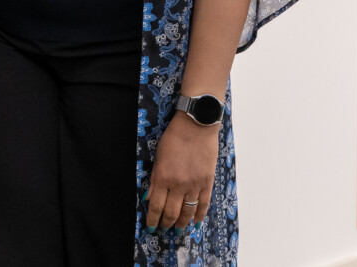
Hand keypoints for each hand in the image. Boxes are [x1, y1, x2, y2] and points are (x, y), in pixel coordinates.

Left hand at [143, 112, 219, 232]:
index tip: (151, 227)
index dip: (153, 219)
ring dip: (182, 223)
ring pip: (187, 212)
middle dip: (166, 224)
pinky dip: (199, 216)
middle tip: (163, 229)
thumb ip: (154, 180)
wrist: (196, 126)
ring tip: (178, 230)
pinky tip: (195, 222)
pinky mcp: (207, 183)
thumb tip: (148, 198)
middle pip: (171, 213)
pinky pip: (204, 205)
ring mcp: (194, 185)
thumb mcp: (158, 157)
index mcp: (163, 178)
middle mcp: (179, 185)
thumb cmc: (174, 138)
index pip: (156, 206)